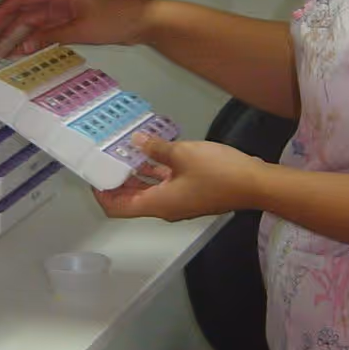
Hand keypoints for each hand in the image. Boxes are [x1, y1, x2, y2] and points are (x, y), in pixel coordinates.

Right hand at [0, 0, 152, 57]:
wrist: (143, 20)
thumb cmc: (118, 17)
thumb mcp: (81, 29)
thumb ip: (50, 36)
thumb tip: (24, 45)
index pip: (17, 0)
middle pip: (19, 11)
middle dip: (0, 28)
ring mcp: (62, 9)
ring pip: (29, 23)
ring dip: (14, 37)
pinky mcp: (69, 20)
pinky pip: (43, 30)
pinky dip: (31, 41)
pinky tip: (22, 53)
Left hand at [93, 136, 267, 221]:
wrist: (254, 184)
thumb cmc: (217, 172)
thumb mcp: (183, 154)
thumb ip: (156, 148)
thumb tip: (136, 141)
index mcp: (158, 204)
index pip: (118, 208)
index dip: (102, 194)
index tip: (93, 174)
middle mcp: (166, 208)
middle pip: (132, 200)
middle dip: (118, 181)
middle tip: (107, 157)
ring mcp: (180, 202)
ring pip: (150, 191)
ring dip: (138, 174)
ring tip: (126, 150)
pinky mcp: (193, 194)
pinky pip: (166, 185)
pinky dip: (156, 172)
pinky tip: (154, 152)